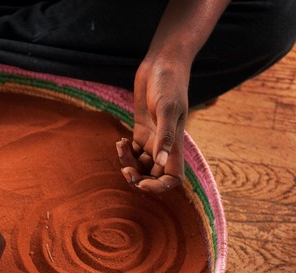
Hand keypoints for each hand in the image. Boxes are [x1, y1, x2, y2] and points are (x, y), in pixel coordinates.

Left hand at [117, 55, 188, 192]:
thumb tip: (160, 162)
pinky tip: (119, 141)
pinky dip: (124, 151)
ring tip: (120, 148)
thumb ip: (164, 136)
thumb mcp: (166, 108)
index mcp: (175, 144)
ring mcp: (152, 137)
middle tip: (125, 169)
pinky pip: (133, 150)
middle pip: (153, 174)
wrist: (162, 63)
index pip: (173, 177)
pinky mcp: (141, 128)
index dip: (159, 187)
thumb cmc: (169, 83)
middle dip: (138, 177)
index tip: (142, 183)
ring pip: (140, 163)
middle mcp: (164, 144)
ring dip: (128, 163)